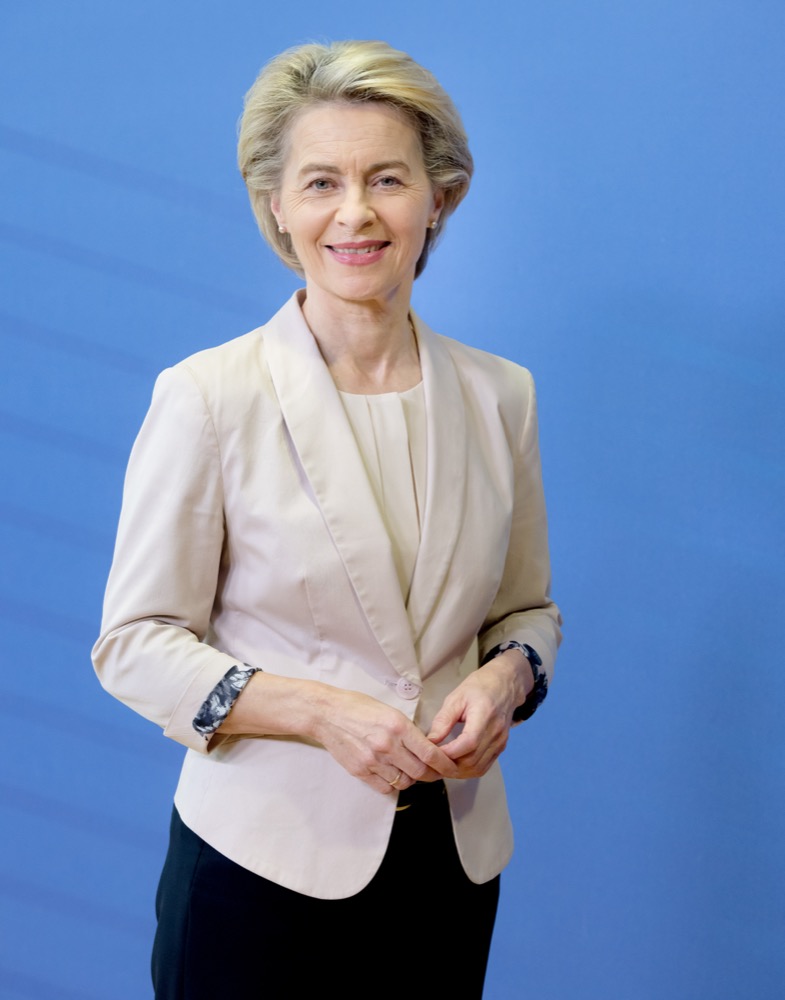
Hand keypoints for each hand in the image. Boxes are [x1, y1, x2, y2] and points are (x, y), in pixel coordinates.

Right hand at [312, 688, 459, 795]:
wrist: (327, 714)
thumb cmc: (357, 707)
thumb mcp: (389, 711)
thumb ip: (408, 730)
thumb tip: (426, 747)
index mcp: (398, 726)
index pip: (429, 753)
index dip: (444, 764)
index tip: (450, 767)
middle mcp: (387, 745)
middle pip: (420, 772)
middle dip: (431, 774)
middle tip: (434, 772)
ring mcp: (373, 761)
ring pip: (404, 782)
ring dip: (411, 779)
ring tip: (409, 769)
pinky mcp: (361, 771)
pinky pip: (386, 787)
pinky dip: (393, 784)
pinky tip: (392, 774)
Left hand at [426, 650, 530, 778]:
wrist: (505, 685)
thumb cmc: (479, 687)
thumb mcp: (456, 697)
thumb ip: (443, 720)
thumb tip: (430, 741)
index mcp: (485, 715)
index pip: (469, 743)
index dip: (449, 753)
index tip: (431, 753)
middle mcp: (496, 733)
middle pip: (472, 760)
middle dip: (449, 766)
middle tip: (431, 763)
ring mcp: (500, 742)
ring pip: (478, 768)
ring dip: (457, 771)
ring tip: (440, 766)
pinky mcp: (501, 748)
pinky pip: (484, 767)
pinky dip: (467, 770)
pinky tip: (454, 765)